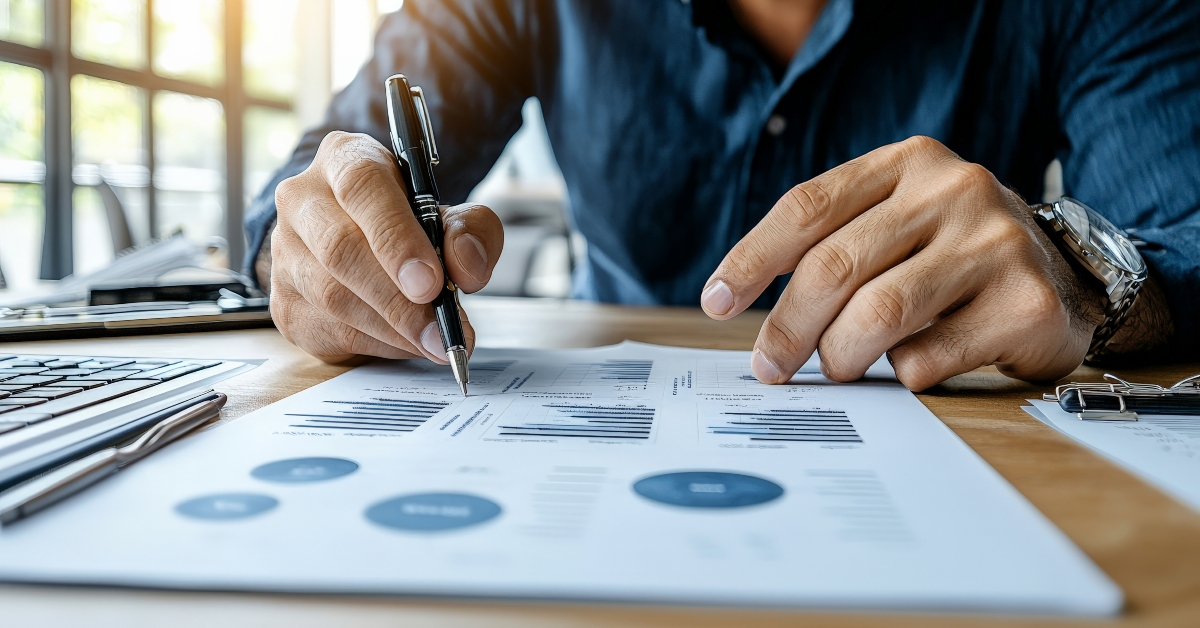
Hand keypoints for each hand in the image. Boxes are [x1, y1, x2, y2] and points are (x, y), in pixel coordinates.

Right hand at [269, 131, 502, 362]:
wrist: (366, 246)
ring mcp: (286, 253)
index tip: (431, 282)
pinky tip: (408, 342)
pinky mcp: (285, 303)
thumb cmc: (409, 224)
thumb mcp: (452, 214)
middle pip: (340, 249)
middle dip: (398, 298)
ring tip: (437, 341)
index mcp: (345, 159)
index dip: (396, 237)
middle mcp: (303, 199)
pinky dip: (379, 344)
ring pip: (333, 296)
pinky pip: (330, 331)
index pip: (361, 187)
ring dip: (393, 328)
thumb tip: (467, 267)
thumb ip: (471, 231)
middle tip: (441, 328)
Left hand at [701, 136, 1105, 390]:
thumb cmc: (954, 256)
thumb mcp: (899, 221)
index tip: (716, 302)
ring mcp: (995, 243)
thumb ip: (834, 242)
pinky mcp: (1025, 302)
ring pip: (878, 313)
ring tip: (836, 368)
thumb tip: (738, 305)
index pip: (808, 206)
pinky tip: (908, 364)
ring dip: (839, 354)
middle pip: (835, 265)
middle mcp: (954, 189)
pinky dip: (900, 372)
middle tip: (769, 366)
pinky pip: (928, 356)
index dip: (752, 258)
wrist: (1066, 281)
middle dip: (787, 326)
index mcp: (909, 162)